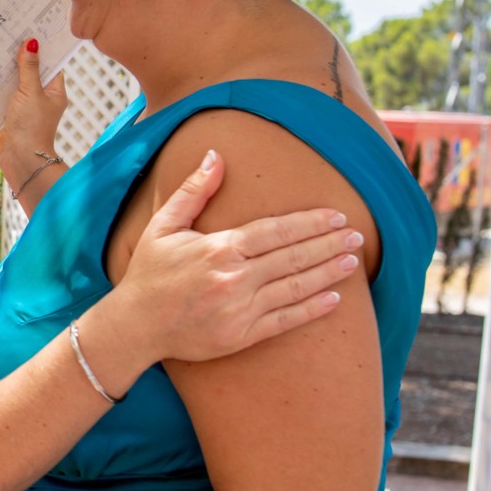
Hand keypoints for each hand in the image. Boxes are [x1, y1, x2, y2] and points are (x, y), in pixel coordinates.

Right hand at [0, 39, 66, 191]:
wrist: (19, 159)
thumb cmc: (32, 127)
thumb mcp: (31, 92)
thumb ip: (29, 68)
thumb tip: (31, 42)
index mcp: (54, 91)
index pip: (50, 63)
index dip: (41, 47)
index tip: (30, 28)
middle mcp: (40, 97)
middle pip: (30, 71)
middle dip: (18, 56)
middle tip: (6, 33)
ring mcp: (23, 106)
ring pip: (14, 82)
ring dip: (4, 71)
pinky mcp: (8, 114)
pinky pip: (1, 95)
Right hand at [88, 150, 358, 384]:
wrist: (134, 326)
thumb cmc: (149, 273)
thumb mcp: (164, 226)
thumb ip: (194, 191)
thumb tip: (216, 155)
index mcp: (219, 248)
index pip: (276, 231)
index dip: (310, 223)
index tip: (336, 216)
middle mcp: (234, 278)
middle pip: (293, 257)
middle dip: (328, 244)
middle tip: (356, 235)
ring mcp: (240, 309)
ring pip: (295, 287)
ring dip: (328, 273)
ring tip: (353, 261)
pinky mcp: (241, 336)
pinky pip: (285, 321)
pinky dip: (312, 310)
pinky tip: (335, 299)